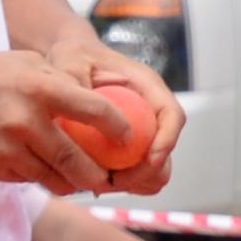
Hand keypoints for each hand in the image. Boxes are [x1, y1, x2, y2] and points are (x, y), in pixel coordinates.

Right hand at [0, 50, 127, 194]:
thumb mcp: (27, 64)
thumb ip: (62, 84)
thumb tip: (103, 108)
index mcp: (40, 88)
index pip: (96, 112)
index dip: (120, 130)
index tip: (129, 140)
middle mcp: (26, 121)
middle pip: (79, 163)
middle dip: (101, 176)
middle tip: (111, 177)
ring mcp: (8, 148)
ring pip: (55, 180)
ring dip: (73, 183)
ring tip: (81, 178)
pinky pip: (28, 180)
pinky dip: (40, 177)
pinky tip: (39, 167)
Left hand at [54, 38, 184, 198]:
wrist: (69, 58)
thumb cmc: (71, 55)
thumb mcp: (68, 61)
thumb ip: (76, 84)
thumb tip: (89, 117)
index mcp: (146, 86)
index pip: (172, 115)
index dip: (166, 141)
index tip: (150, 161)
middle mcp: (151, 110)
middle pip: (166, 150)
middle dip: (146, 173)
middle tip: (112, 182)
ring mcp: (142, 129)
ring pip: (154, 168)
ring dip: (134, 183)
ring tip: (100, 184)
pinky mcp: (129, 145)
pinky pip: (135, 172)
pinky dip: (121, 182)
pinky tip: (94, 182)